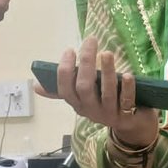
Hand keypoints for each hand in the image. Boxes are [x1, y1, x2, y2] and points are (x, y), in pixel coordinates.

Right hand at [33, 38, 159, 145]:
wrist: (131, 126)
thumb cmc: (104, 104)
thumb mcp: (83, 98)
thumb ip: (64, 90)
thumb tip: (36, 85)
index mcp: (77, 103)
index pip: (65, 88)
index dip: (65, 70)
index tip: (70, 50)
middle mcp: (91, 110)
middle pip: (84, 87)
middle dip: (86, 63)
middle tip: (90, 42)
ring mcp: (109, 114)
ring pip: (107, 93)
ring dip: (107, 72)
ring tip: (107, 53)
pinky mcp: (128, 116)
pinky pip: (127, 101)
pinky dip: (127, 88)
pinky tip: (128, 75)